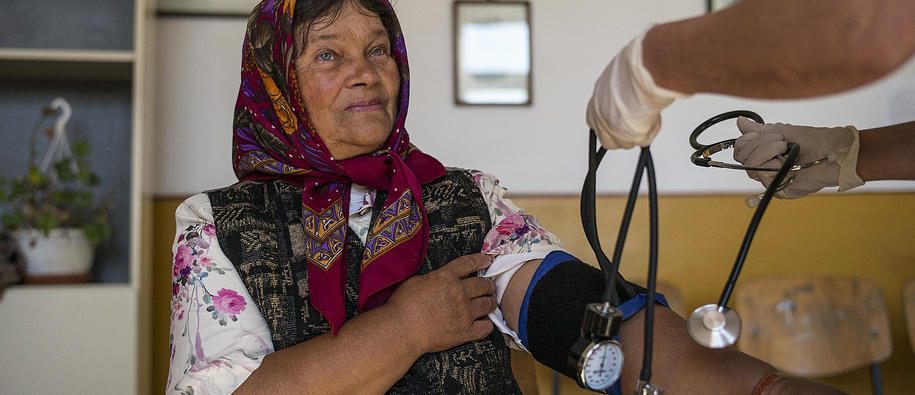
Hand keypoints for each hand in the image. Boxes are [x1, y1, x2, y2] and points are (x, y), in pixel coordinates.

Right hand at [387, 253, 496, 353]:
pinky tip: (486, 323)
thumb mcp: (416, 281)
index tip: (488, 260)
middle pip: (483, 284)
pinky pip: (485, 327)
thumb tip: (439, 278)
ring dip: (491, 302)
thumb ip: (433, 278)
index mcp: (446, 277)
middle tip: (490, 286)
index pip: (468, 264)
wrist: (402, 329)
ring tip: (490, 302)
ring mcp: (464, 313)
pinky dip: (488, 325)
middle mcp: (459, 292)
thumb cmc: (403, 305)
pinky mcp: (465, 332)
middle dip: (489, 284)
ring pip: (487, 304)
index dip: (480, 260)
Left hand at [586, 28, 687, 148]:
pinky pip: (644, 141)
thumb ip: (621, 86)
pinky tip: (655, 116)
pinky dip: (652, 131)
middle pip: (608, 139)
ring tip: (648, 114)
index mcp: (597, 100)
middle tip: (637, 124)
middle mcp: (601, 116)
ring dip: (638, 133)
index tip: (617, 123)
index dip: (608, 123)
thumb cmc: (634, 66)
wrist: (644, 72)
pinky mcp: (630, 137)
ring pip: (625, 143)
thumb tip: (628, 85)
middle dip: (622, 135)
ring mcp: (613, 128)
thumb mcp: (621, 73)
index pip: (595, 120)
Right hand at [733, 117, 864, 198]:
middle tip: (779, 140)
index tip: (760, 132)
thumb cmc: (816, 141)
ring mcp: (772, 179)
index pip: (740, 151)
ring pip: (749, 166)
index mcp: (766, 154)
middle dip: (758, 143)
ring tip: (785, 147)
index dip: (745, 140)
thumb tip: (740, 121)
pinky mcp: (778, 189)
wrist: (834, 151)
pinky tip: (787, 160)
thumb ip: (759, 130)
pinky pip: (762, 174)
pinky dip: (773, 161)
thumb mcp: (783, 131)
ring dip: (766, 150)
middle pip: (741, 158)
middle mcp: (766, 168)